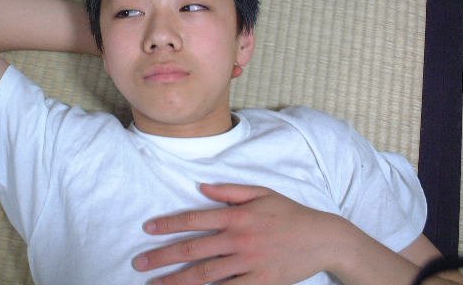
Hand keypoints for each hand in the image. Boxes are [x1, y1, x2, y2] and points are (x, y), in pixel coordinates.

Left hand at [133, 183, 338, 284]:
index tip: (148, 228)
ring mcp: (250, 262)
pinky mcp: (261, 282)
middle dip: (163, 256)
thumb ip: (230, 191)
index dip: (169, 223)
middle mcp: (239, 238)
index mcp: (237, 215)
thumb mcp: (262, 193)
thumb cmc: (289, 213)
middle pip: (194, 249)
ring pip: (206, 274)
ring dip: (177, 281)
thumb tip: (200, 188)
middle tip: (139, 262)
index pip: (195, 218)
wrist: (323, 238)